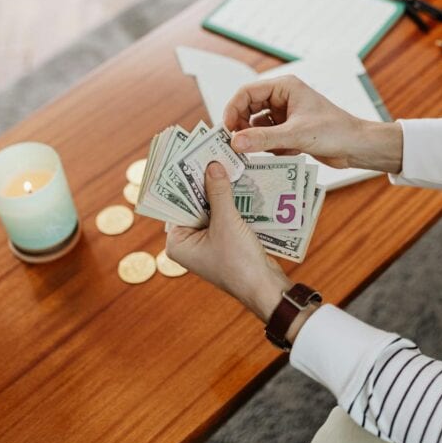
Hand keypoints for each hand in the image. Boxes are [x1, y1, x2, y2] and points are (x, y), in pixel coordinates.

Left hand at [165, 162, 289, 322]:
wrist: (265, 288)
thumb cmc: (239, 262)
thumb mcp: (227, 223)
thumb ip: (219, 192)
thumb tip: (212, 165)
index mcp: (177, 243)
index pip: (176, 204)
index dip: (184, 181)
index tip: (190, 157)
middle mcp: (188, 243)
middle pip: (193, 204)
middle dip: (204, 183)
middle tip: (210, 155)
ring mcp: (206, 243)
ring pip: (210, 209)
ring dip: (219, 191)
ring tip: (225, 164)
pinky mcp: (224, 242)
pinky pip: (223, 216)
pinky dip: (230, 202)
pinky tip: (238, 183)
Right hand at [222, 75, 402, 173]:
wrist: (357, 147)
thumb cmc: (335, 131)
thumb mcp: (296, 135)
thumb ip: (263, 139)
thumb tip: (234, 142)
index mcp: (284, 87)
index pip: (247, 92)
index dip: (232, 109)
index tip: (226, 130)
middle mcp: (283, 98)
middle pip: (248, 109)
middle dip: (243, 127)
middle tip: (235, 145)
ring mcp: (286, 115)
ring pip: (258, 126)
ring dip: (257, 140)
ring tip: (258, 153)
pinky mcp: (290, 131)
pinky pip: (268, 138)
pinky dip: (270, 148)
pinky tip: (284, 154)